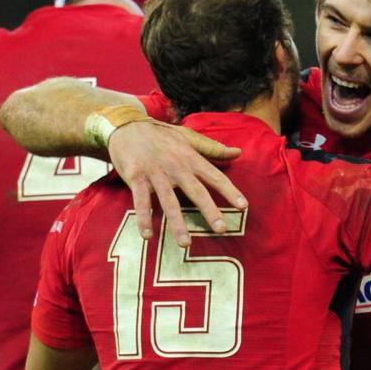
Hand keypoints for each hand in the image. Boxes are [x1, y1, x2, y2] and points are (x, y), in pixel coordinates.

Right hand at [108, 120, 245, 246]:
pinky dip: (144, 218)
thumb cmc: (160, 134)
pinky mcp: (136, 178)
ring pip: (168, 201)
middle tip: (221, 229)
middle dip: (209, 210)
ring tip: (185, 244)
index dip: (229, 191)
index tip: (243, 206)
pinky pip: (141, 201)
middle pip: (195, 190)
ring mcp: (155, 173)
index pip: (214, 176)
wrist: (127, 126)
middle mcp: (175, 166)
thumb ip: (212, 148)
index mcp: (190, 157)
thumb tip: (238, 152)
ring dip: (177, 223)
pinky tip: (147, 235)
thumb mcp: (187, 137)